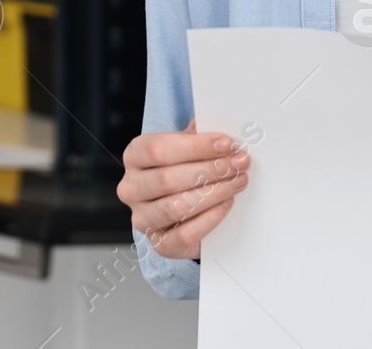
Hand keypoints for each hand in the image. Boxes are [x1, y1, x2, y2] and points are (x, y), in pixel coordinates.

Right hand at [118, 116, 249, 259]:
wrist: (180, 208)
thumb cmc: (183, 168)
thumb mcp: (186, 147)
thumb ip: (198, 136)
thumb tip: (223, 126)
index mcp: (134, 156)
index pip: (158, 149)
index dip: (195, 147)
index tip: (226, 143)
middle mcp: (131, 188)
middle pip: (167, 179)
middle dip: (210, 169)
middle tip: (239, 163)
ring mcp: (142, 219)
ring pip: (175, 207)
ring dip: (213, 193)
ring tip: (237, 182)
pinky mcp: (160, 244)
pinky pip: (184, 234)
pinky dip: (210, 218)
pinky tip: (227, 203)